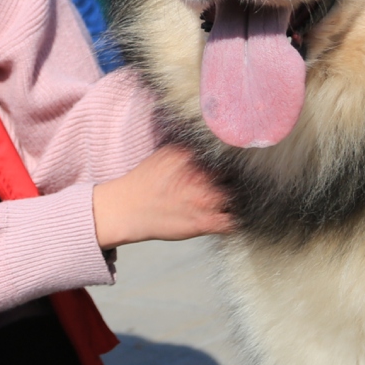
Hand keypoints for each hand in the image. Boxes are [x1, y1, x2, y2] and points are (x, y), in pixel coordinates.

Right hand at [92, 146, 232, 249]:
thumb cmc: (144, 182)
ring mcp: (205, 202)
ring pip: (237, 199)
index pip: (227, 156)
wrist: (127, 209)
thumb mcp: (168, 153)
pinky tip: (227, 216)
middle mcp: (202, 178)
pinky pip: (232, 223)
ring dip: (236, 200)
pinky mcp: (204, 223)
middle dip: (234, 180)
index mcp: (195, 159)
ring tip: (228, 201)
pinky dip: (234, 220)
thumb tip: (210, 141)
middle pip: (235, 177)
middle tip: (229, 184)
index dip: (230, 162)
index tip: (230, 166)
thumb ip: (190, 147)